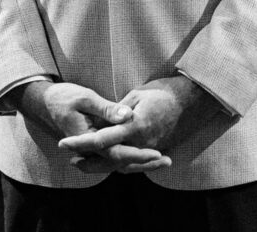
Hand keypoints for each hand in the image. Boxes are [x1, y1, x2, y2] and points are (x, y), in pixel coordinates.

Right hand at [19, 81, 168, 174]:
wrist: (44, 103)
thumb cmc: (64, 97)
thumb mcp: (86, 98)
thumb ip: (108, 109)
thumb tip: (129, 116)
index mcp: (88, 141)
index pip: (116, 154)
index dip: (137, 155)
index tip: (156, 154)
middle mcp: (89, 151)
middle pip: (120, 163)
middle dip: (144, 163)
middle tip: (166, 160)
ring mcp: (91, 151)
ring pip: (118, 163)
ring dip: (139, 163)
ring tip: (163, 160)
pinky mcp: (94, 146)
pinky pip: (114, 156)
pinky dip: (130, 157)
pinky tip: (147, 155)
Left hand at [58, 75, 218, 170]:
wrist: (191, 99)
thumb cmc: (164, 92)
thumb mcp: (138, 94)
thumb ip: (119, 110)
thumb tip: (105, 121)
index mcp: (135, 126)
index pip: (102, 138)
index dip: (82, 142)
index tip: (64, 143)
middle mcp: (141, 141)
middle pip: (110, 159)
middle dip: (89, 161)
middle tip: (71, 160)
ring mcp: (149, 147)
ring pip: (121, 164)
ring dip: (102, 166)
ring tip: (83, 164)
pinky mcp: (154, 148)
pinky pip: (133, 162)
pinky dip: (119, 165)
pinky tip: (109, 163)